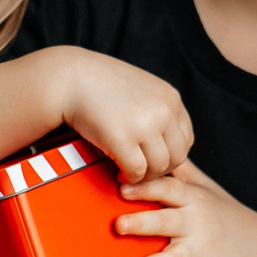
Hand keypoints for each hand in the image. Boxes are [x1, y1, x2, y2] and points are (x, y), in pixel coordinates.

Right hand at [56, 49, 193, 183]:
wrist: (70, 78)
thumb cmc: (102, 84)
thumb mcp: (142, 89)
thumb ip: (158, 109)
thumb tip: (166, 140)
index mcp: (171, 98)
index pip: (185, 139)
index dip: (171, 154)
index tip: (153, 159)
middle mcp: (164, 111)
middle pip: (177, 157)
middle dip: (160, 169)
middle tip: (142, 171)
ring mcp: (145, 126)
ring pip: (159, 167)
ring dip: (145, 176)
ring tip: (129, 173)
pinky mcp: (122, 139)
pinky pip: (137, 171)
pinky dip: (130, 178)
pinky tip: (119, 173)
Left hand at [114, 160, 256, 256]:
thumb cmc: (224, 212)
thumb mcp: (206, 187)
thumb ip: (180, 170)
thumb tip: (155, 144)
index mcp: (192, 200)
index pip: (167, 190)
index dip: (145, 187)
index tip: (121, 186)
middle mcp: (196, 223)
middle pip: (167, 222)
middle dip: (143, 223)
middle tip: (119, 225)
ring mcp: (202, 250)